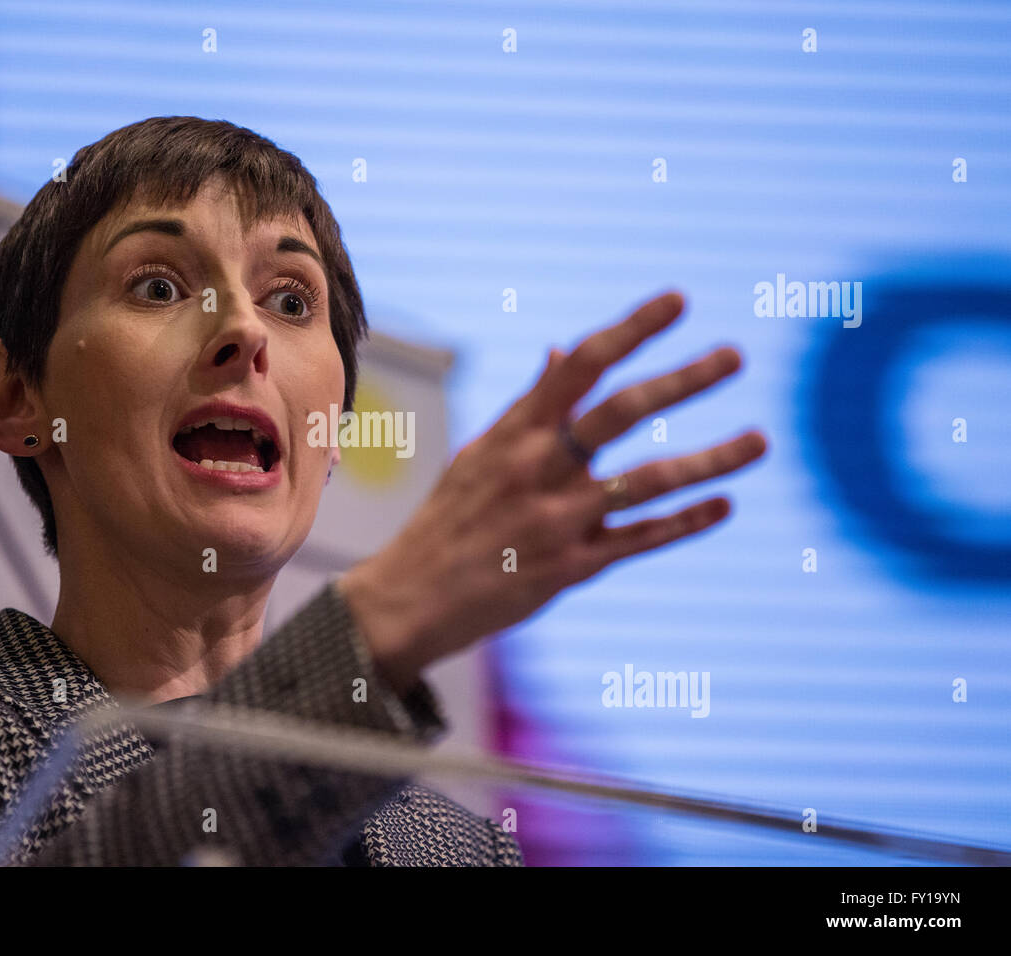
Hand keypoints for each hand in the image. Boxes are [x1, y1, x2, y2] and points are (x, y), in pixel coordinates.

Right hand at [337, 291, 767, 695]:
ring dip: (709, 460)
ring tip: (760, 441)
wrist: (412, 598)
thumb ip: (529, 405)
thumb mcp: (480, 454)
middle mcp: (537, 468)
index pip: (580, 365)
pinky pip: (640, 540)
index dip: (632, 329)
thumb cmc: (450, 519)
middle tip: (735, 356)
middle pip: (620, 413)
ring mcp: (556, 519)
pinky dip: (685, 522)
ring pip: (646, 481)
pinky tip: (724, 504)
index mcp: (514, 432)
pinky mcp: (570, 567)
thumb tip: (562, 351)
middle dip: (682, 381)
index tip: (678, 301)